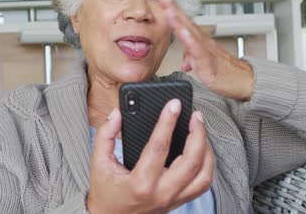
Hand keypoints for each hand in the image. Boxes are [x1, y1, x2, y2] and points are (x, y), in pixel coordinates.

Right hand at [86, 100, 213, 213]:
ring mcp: (173, 199)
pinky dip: (207, 165)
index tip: (174, 105)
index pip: (159, 147)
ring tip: (200, 130)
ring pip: (203, 174)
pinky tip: (202, 149)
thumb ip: (105, 135)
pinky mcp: (179, 202)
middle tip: (195, 115)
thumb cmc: (105, 191)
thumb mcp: (98, 162)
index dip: (168, 122)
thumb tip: (117, 114)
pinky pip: (202, 184)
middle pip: (191, 161)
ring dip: (206, 149)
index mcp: (140, 183)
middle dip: (197, 134)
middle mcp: (161, 193)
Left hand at [159, 0, 253, 100]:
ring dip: (179, 22)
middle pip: (186, 22)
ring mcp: (205, 51)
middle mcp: (202, 42)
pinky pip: (198, 51)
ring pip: (191, 34)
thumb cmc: (224, 70)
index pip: (184, 22)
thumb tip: (185, 62)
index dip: (173, 10)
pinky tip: (184, 34)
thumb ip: (192, 59)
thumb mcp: (202, 64)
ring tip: (169, 11)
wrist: (242, 80)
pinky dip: (190, 42)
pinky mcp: (208, 63)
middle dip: (174, 9)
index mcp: (198, 40)